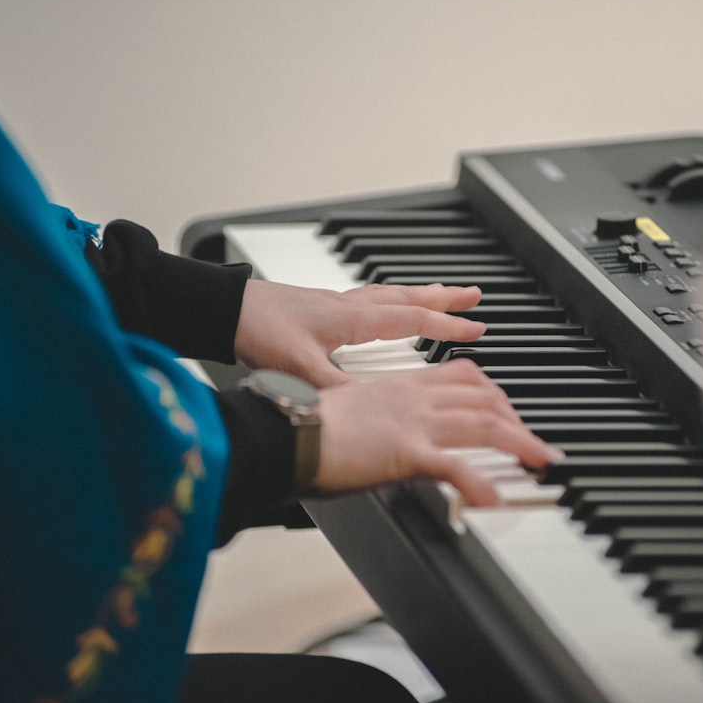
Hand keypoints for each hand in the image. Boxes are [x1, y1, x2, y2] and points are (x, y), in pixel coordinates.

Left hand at [234, 280, 486, 387]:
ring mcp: (335, 302)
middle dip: (445, 296)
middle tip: (475, 293)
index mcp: (351, 318)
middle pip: (408, 296)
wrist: (225, 309)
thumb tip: (367, 410)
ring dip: (420, 293)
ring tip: (442, 293)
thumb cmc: (258, 331)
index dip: (447, 325)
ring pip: (390, 293)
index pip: (411, 319)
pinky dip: (389, 299)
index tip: (477, 328)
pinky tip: (384, 308)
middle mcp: (349, 305)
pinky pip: (369, 297)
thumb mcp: (299, 368)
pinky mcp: (320, 305)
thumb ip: (335, 390)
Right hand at [313, 360, 564, 505]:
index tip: (507, 411)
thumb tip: (384, 441)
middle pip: (484, 398)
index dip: (494, 393)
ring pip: (483, 424)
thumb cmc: (304, 427)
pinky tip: (493, 500)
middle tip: (536, 443)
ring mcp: (412, 422)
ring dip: (520, 442)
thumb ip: (376, 421)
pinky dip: (478, 483)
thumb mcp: (350, 413)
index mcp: (400, 386)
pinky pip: (454, 466)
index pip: (463, 377)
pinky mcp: (405, 451)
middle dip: (518, 419)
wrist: (284, 431)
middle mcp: (413, 398)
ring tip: (541, 461)